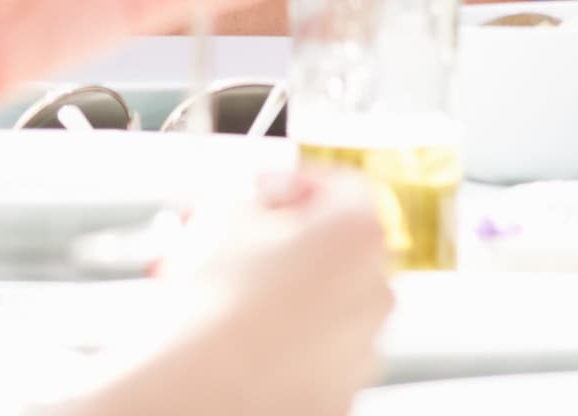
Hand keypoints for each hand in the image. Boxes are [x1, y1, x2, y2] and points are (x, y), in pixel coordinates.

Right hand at [89, 166, 392, 415]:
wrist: (203, 391)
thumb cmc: (216, 304)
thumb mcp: (219, 217)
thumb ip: (243, 202)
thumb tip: (239, 212)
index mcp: (358, 235)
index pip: (339, 187)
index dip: (290, 182)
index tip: (257, 192)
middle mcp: (374, 293)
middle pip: (327, 250)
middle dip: (273, 243)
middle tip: (227, 242)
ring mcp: (360, 350)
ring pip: (317, 305)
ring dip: (271, 292)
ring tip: (212, 291)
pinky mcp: (336, 395)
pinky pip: (308, 356)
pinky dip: (277, 342)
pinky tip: (228, 337)